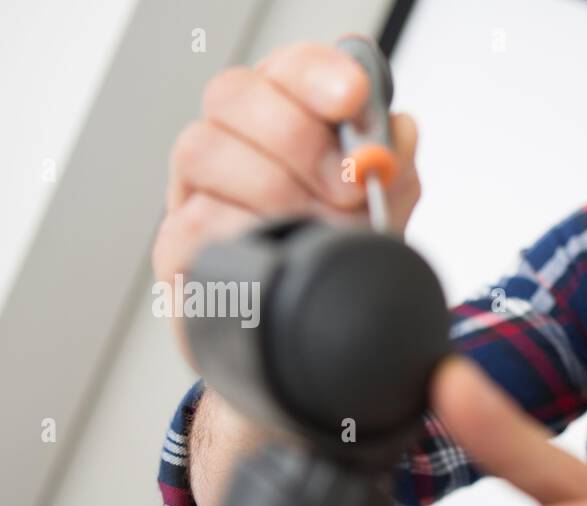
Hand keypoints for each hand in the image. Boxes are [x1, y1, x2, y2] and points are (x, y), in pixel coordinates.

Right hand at [153, 41, 421, 367]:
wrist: (315, 342)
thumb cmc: (341, 260)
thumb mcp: (386, 209)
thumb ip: (396, 167)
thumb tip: (395, 131)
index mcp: (286, 117)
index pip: (286, 68)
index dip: (318, 74)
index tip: (353, 100)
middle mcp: (234, 142)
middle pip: (234, 96)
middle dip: (300, 139)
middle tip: (349, 187)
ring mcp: (198, 191)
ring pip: (204, 149)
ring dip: (274, 188)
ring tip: (318, 229)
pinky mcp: (177, 245)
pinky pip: (194, 220)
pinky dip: (245, 233)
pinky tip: (279, 250)